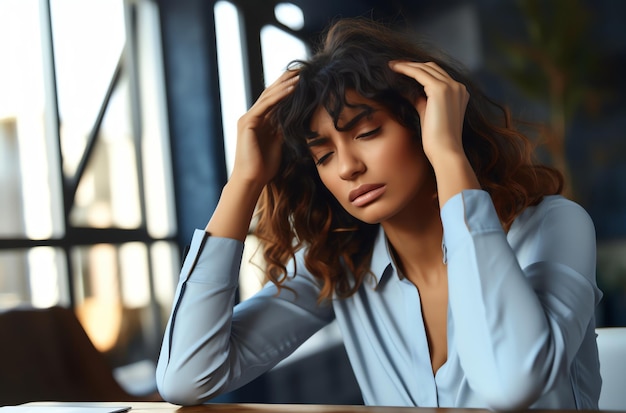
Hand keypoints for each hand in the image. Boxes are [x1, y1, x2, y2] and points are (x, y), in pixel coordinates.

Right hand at [231, 70, 298, 189]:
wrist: (252, 179)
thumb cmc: (264, 166)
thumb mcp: (278, 143)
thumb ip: (282, 130)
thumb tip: (295, 120)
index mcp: (258, 121)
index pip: (273, 100)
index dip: (286, 88)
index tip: (302, 79)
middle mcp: (251, 117)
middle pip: (270, 94)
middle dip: (285, 81)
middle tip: (301, 69)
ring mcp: (248, 119)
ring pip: (268, 97)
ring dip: (284, 85)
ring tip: (299, 76)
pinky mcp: (247, 123)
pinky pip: (265, 106)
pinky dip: (279, 96)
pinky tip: (291, 89)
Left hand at [389, 61, 478, 206]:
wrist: (445, 150)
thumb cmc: (436, 139)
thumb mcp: (427, 113)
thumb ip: (420, 100)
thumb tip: (406, 92)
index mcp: (459, 93)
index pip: (438, 75)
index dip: (420, 71)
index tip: (403, 70)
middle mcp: (458, 87)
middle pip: (433, 68)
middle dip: (413, 65)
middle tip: (395, 65)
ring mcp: (451, 87)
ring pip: (426, 68)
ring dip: (408, 65)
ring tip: (392, 66)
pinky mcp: (440, 89)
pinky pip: (419, 73)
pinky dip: (406, 69)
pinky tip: (395, 69)